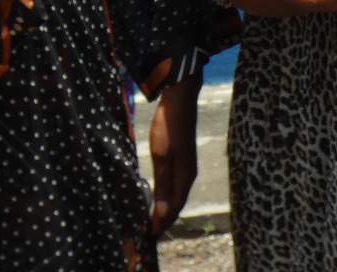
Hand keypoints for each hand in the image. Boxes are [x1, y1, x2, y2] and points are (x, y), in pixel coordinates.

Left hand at [149, 74, 200, 234]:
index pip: (173, 209)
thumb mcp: (161, 156)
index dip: (161, 224)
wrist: (180, 100)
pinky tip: (160, 196)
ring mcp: (188, 166)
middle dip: (164, 221)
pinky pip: (176, 185)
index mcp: (184, 177)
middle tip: (148, 232)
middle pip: (177, 204)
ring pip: (177, 195)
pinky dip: (167, 196)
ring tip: (152, 220)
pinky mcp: (184, 159)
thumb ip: (163, 184)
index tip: (147, 236)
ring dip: (166, 209)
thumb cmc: (169, 127)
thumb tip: (163, 212)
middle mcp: (189, 175)